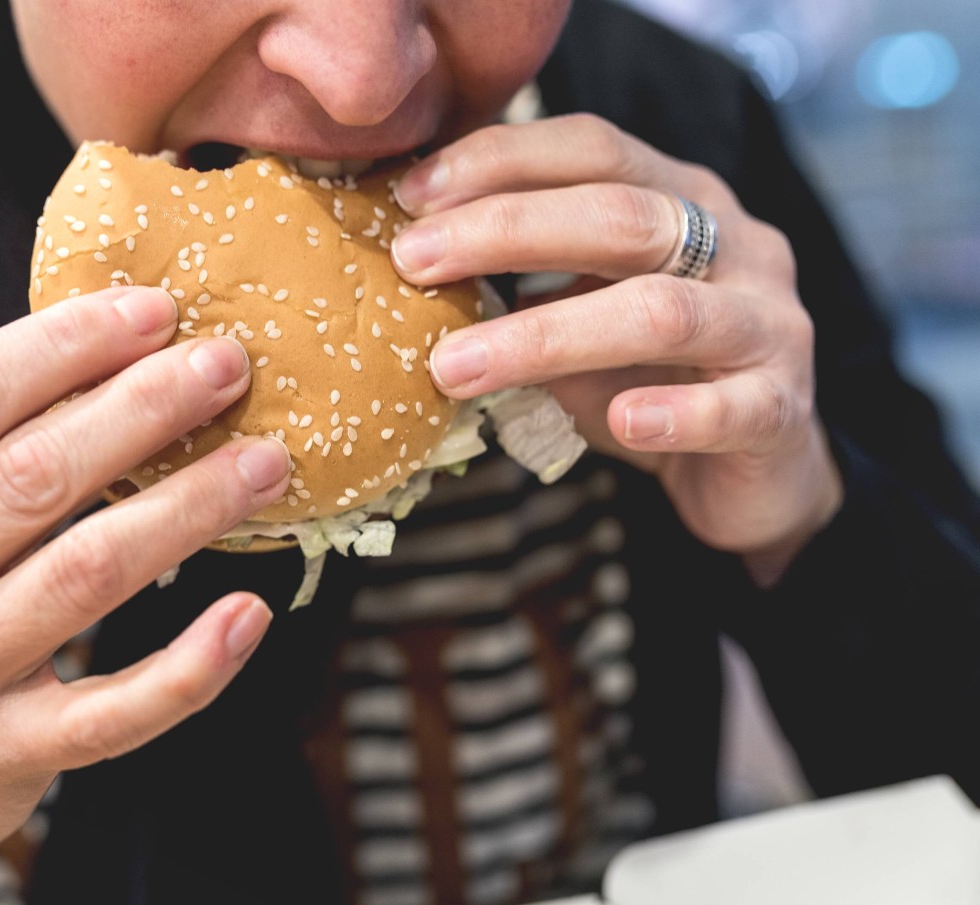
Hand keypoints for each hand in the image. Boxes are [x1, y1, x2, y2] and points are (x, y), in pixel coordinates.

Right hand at [0, 286, 290, 904]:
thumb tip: (119, 352)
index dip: (67, 345)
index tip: (155, 309)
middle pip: (31, 477)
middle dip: (145, 408)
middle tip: (228, 365)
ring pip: (87, 573)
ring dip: (191, 508)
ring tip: (265, 463)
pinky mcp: (0, 757)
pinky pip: (118, 708)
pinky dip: (193, 662)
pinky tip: (251, 611)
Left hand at [392, 115, 841, 585]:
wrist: (753, 468)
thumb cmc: (645, 378)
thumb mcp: (577, 317)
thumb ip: (524, 286)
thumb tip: (411, 266)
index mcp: (681, 199)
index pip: (594, 148)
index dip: (500, 161)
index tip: (410, 196)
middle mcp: (735, 244)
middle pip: (621, 217)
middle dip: (506, 231)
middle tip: (413, 263)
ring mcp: (769, 322)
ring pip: (662, 312)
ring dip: (547, 336)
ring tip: (456, 367)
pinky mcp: (782, 407)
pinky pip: (733, 406)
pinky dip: (674, 414)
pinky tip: (619, 422)